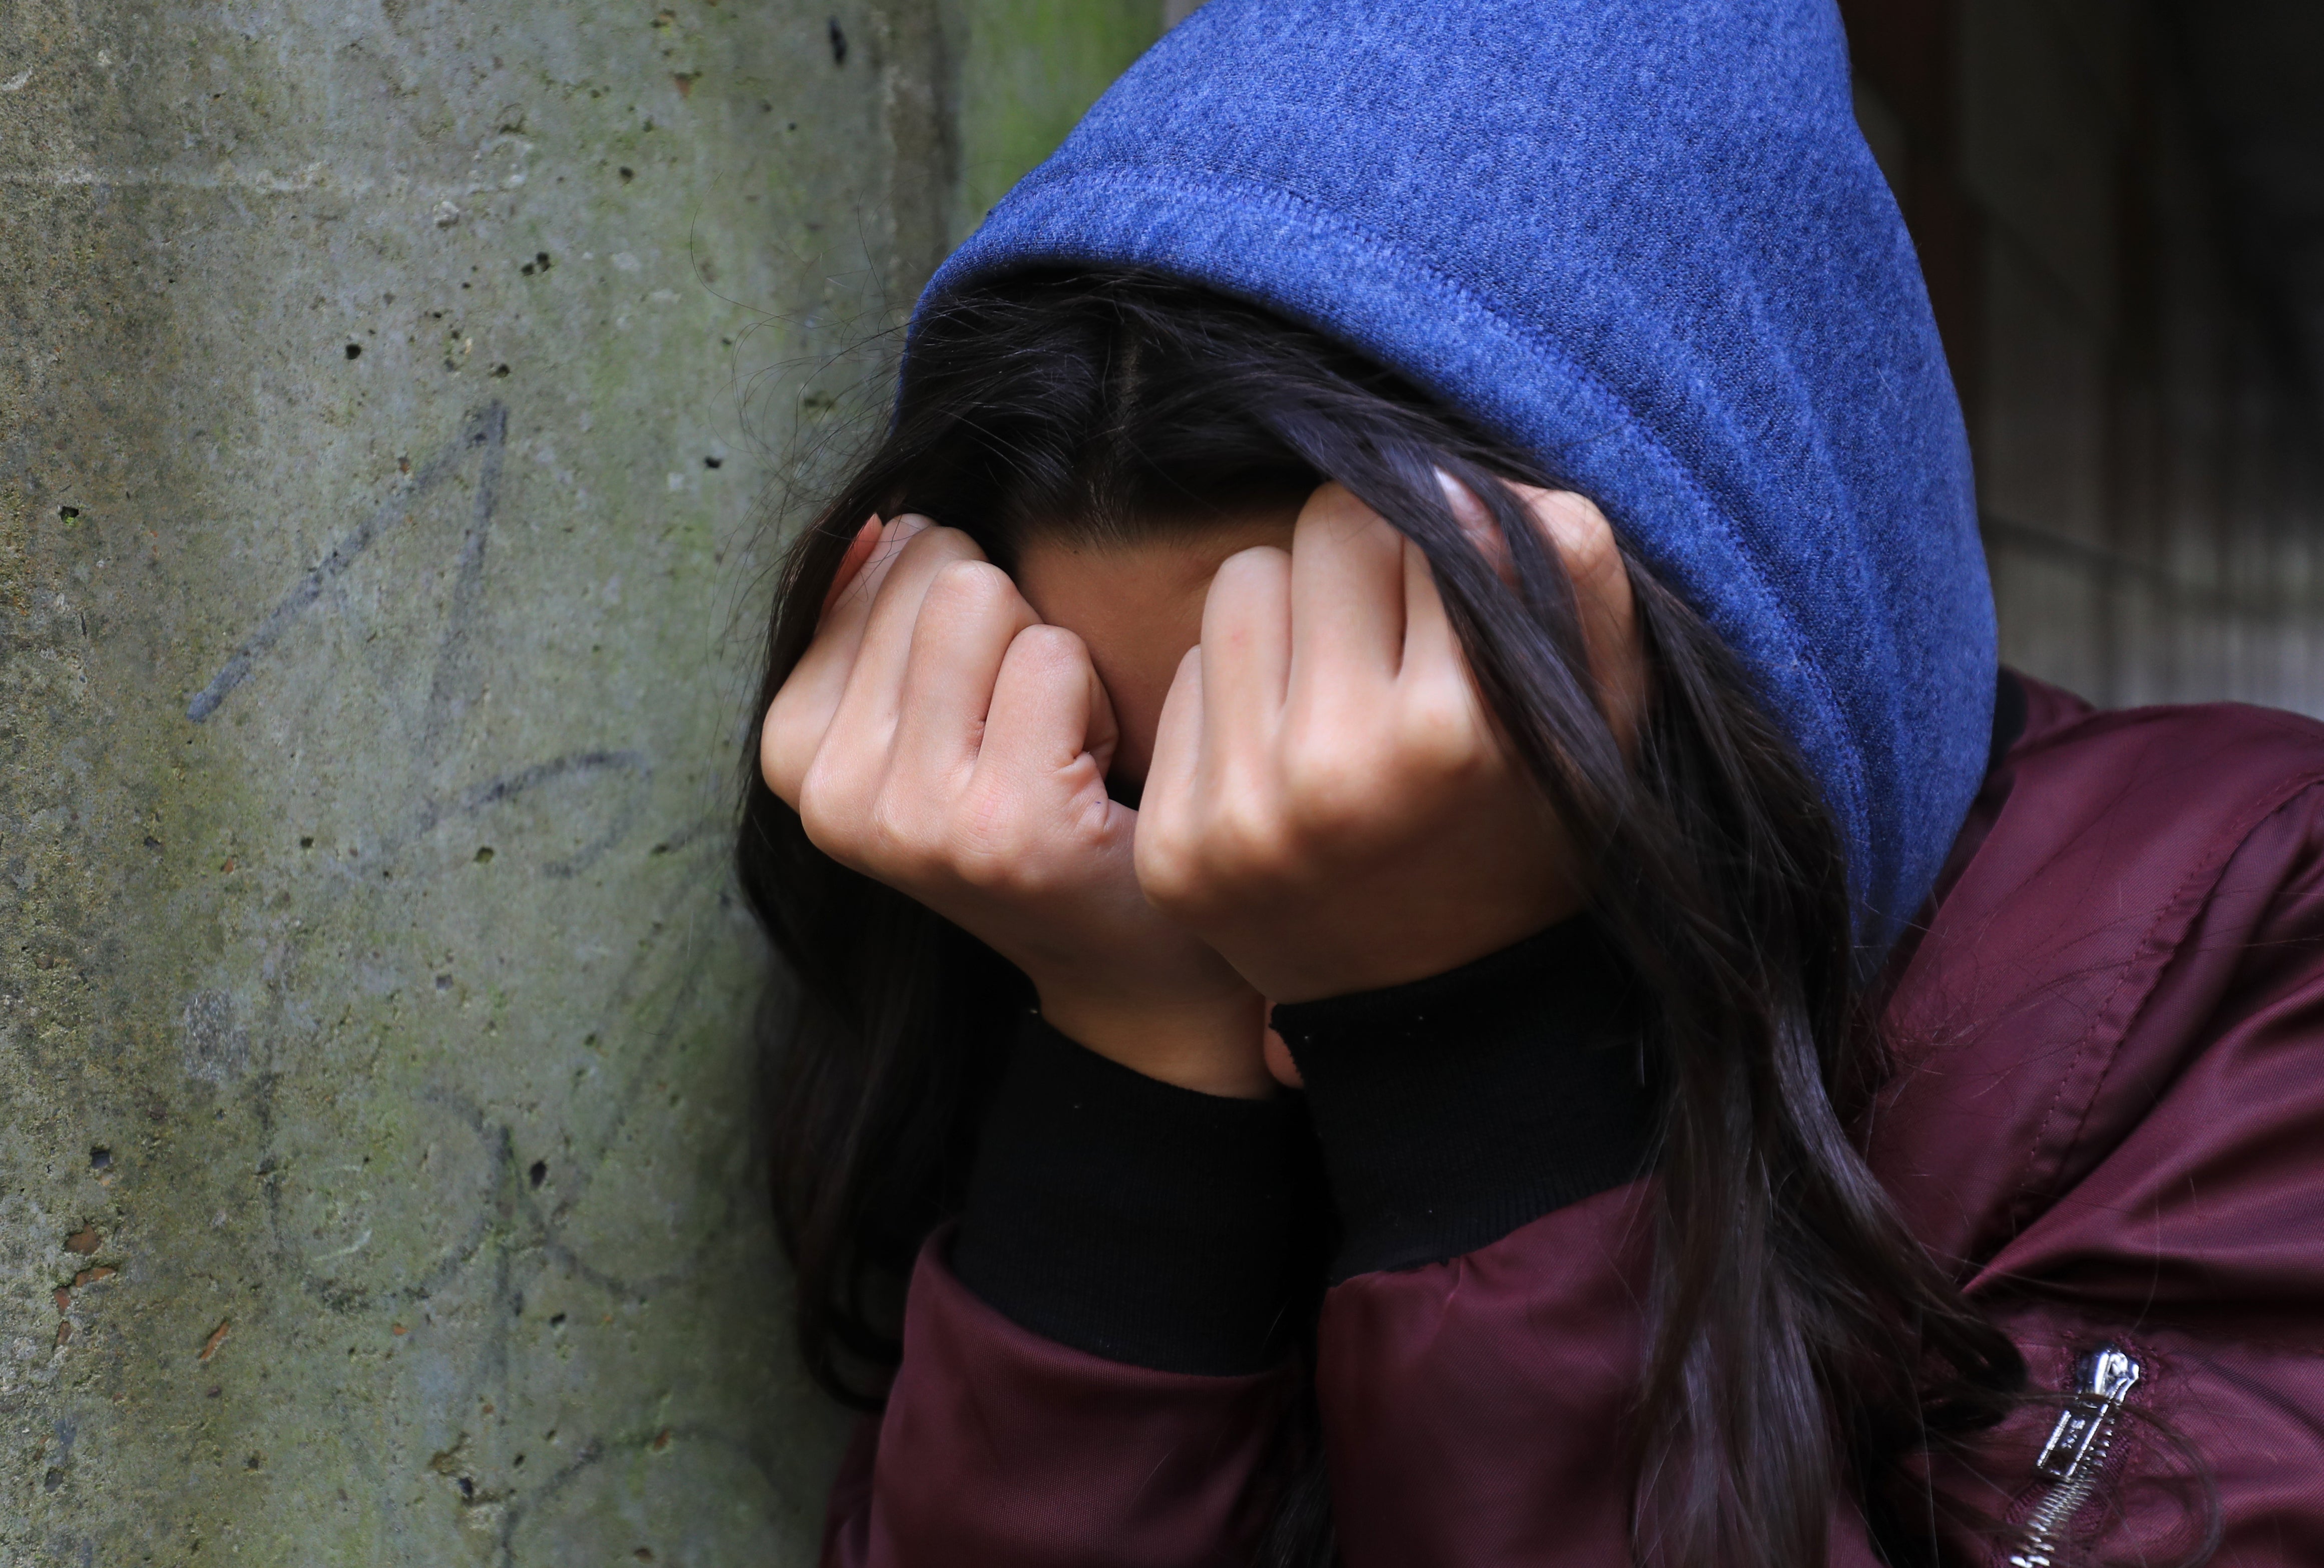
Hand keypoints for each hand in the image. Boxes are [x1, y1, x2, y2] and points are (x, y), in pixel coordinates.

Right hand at [761, 516, 1270, 1097]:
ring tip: (1054, 755)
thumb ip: (884, 613)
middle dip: (1007, 632)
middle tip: (1026, 737)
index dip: (964, 618)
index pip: (889, 556)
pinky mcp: (1002, 827)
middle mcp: (833, 794)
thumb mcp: (924, 714)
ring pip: (991, 602)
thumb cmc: (1029, 810)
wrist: (1125, 960)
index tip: (978, 715)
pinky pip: (1054, 657)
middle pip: (941, 574)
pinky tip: (1090, 785)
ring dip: (1051, 664)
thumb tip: (887, 519)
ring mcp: (912, 818)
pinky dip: (1097, 703)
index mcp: (791, 752)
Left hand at [1135, 481, 1641, 1005]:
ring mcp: (1242, 814)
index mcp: (1457, 733)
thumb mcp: (1602, 713)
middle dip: (1366, 564)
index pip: (1420, 514)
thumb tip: (1456, 480)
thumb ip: (1571, 575)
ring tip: (1341, 691)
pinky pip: (1185, 676)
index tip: (1461, 593)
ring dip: (1292, 616)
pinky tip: (1287, 759)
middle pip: (1323, 530)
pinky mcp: (1174, 845)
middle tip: (1400, 636)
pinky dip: (1236, 696)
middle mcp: (1337, 771)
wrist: (1449, 1015)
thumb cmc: (1537, 834)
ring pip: (1239, 584)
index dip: (1447, 538)